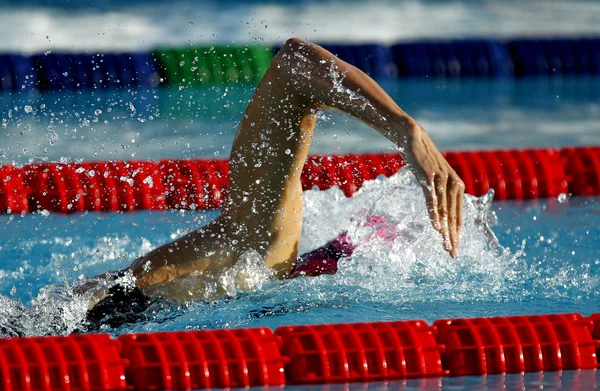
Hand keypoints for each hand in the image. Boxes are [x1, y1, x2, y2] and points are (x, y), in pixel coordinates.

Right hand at [403, 125, 464, 257]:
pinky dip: (434, 214)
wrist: (414, 137)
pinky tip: (435, 226)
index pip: (457, 215)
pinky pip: (432, 199)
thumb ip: (439, 193)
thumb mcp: (434, 178)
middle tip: (452, 254)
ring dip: (445, 230)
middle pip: (453, 216)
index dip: (456, 234)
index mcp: (457, 186)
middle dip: (453, 237)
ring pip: (444, 210)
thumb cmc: (423, 160)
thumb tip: (439, 210)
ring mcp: (442, 180)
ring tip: (445, 245)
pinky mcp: (429, 177)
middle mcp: (453, 184)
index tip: (453, 250)